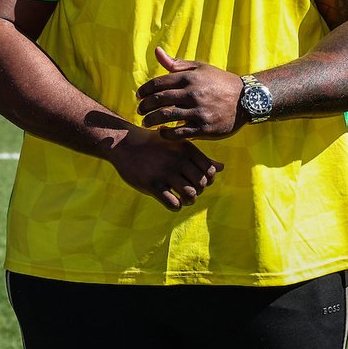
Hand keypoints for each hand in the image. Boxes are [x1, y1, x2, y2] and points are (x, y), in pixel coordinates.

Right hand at [109, 125, 223, 210]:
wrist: (124, 143)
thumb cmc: (154, 145)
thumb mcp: (178, 145)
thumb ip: (200, 158)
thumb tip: (222, 168)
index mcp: (186, 149)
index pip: (210, 171)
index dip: (207, 180)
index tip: (196, 179)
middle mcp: (178, 160)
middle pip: (202, 184)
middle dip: (198, 190)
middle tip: (188, 189)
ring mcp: (165, 172)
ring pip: (190, 195)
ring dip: (189, 200)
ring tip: (182, 198)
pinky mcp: (152, 184)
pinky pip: (173, 203)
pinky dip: (175, 205)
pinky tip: (170, 199)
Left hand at [136, 46, 243, 139]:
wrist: (246, 99)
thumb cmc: (219, 81)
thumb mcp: (200, 67)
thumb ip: (176, 63)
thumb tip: (157, 51)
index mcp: (190, 77)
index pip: (159, 83)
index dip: (144, 90)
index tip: (139, 96)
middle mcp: (193, 93)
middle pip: (159, 100)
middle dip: (145, 106)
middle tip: (139, 110)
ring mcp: (199, 111)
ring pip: (166, 117)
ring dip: (152, 120)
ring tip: (146, 122)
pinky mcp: (205, 128)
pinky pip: (180, 133)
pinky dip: (167, 134)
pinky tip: (162, 132)